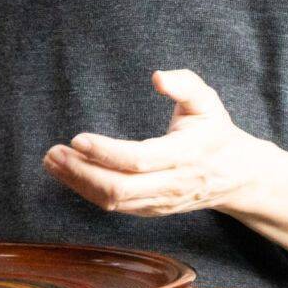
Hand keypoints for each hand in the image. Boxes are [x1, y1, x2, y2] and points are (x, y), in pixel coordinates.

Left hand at [43, 69, 273, 216]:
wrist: (235, 175)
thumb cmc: (214, 131)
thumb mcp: (207, 101)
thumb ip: (185, 84)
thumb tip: (158, 77)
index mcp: (185, 155)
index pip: (139, 160)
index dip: (105, 152)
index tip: (77, 138)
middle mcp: (171, 184)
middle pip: (119, 188)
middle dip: (81, 172)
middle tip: (53, 152)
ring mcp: (160, 202)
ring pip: (114, 202)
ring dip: (78, 183)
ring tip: (52, 161)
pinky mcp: (151, 210)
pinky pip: (115, 206)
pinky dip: (88, 192)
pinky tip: (69, 174)